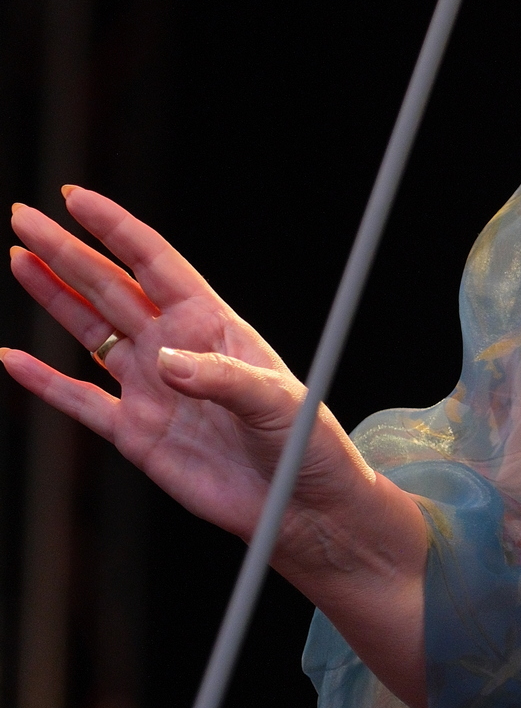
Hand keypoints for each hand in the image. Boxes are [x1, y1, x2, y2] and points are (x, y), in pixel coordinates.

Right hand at [4, 187, 388, 582]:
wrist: (299, 507)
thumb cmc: (304, 445)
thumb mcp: (278, 402)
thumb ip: (222, 378)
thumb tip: (166, 364)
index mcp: (211, 323)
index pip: (154, 263)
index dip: (114, 228)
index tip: (75, 199)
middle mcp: (174, 347)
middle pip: (110, 288)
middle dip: (66, 251)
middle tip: (24, 217)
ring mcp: (151, 388)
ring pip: (90, 331)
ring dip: (54, 297)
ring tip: (19, 259)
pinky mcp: (136, 434)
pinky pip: (79, 401)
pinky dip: (43, 381)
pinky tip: (12, 358)